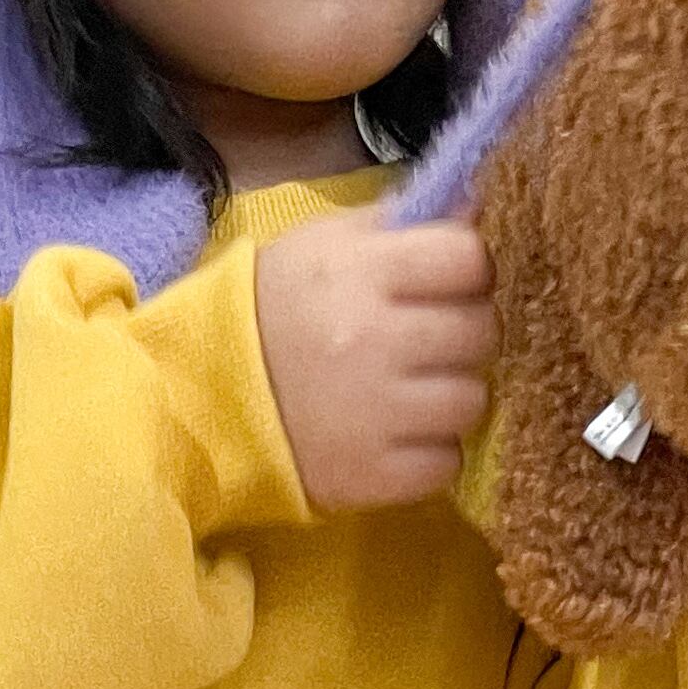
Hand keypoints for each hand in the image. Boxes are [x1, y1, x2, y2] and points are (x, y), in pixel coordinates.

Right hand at [255, 210, 495, 511]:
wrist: (206, 396)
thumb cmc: (277, 307)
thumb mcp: (329, 244)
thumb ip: (403, 225)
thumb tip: (475, 213)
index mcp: (364, 272)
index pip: (469, 258)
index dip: (469, 268)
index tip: (449, 282)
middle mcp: (374, 341)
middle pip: (482, 331)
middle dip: (466, 331)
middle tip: (433, 341)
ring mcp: (375, 415)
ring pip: (472, 402)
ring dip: (453, 396)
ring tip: (417, 391)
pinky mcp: (370, 476)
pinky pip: (446, 465)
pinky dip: (432, 453)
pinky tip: (401, 436)